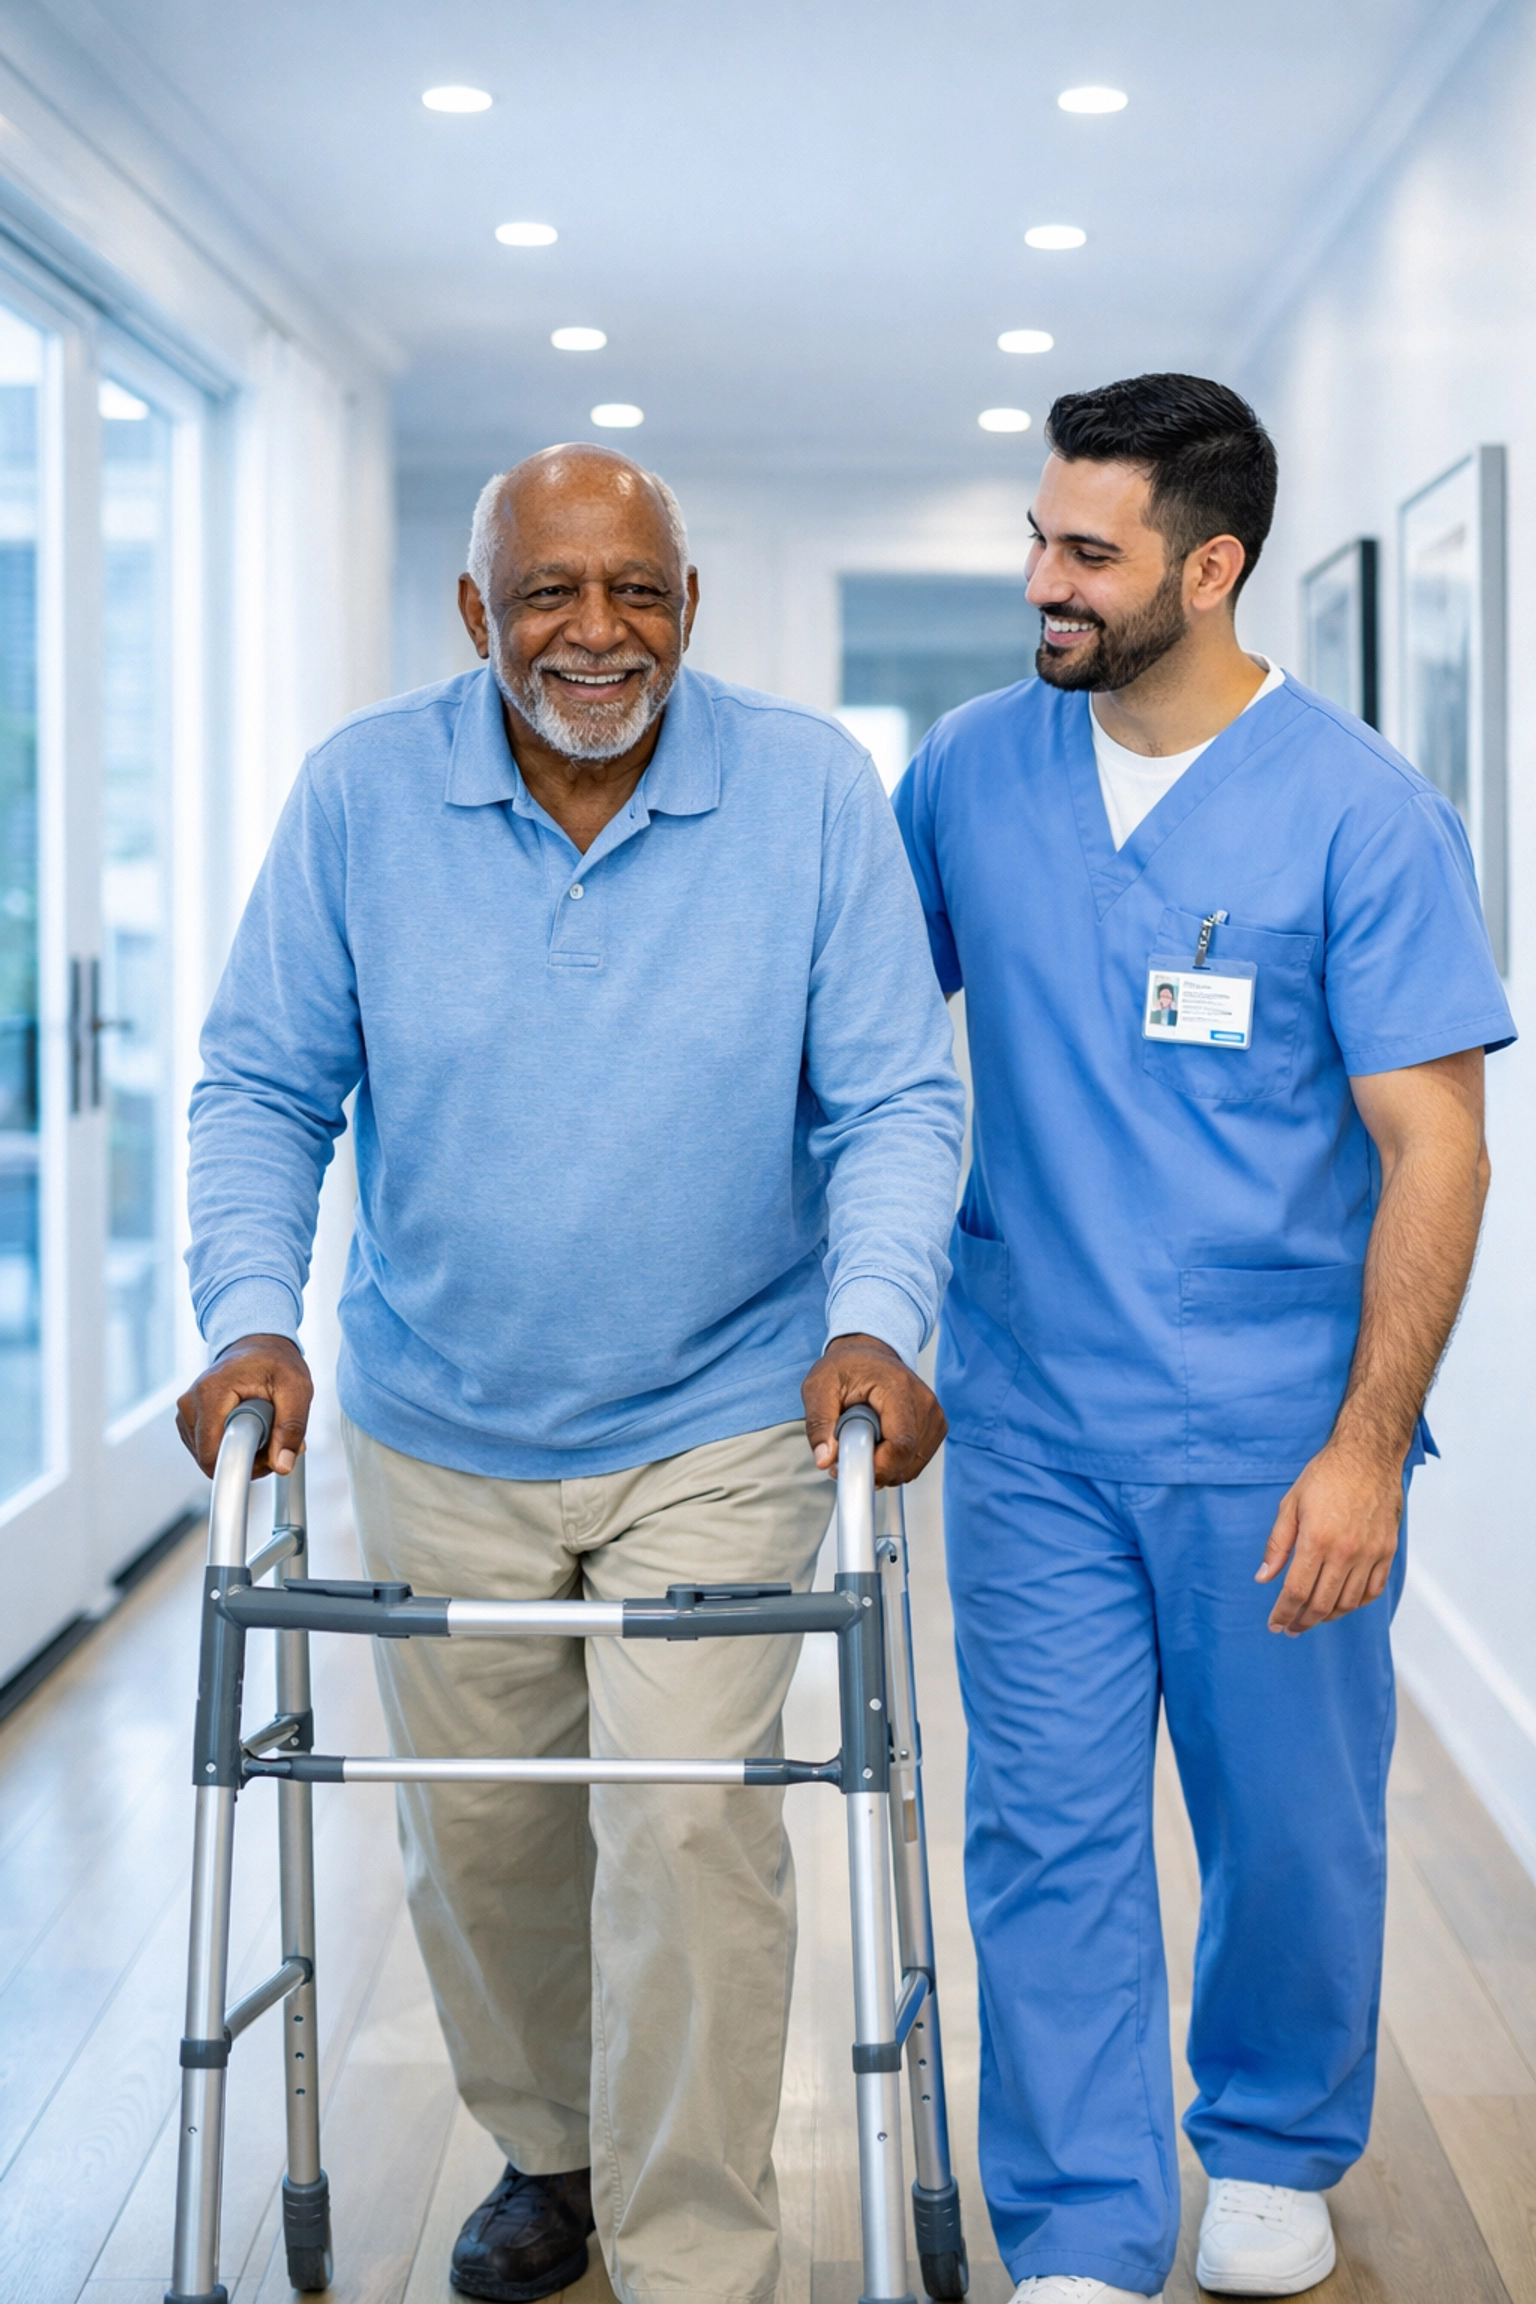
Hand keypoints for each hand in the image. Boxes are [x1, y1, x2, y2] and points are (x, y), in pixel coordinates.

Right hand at [176, 1334, 312, 1480]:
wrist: (258, 1344)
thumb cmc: (275, 1361)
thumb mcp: (296, 1389)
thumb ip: (291, 1427)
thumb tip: (282, 1465)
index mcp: (211, 1393)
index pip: (212, 1455)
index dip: (244, 1465)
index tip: (269, 1455)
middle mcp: (190, 1403)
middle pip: (211, 1459)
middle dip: (246, 1459)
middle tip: (271, 1439)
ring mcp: (186, 1411)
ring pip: (209, 1457)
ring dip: (239, 1452)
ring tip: (260, 1428)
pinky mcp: (189, 1419)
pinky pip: (207, 1448)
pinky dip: (230, 1445)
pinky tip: (246, 1427)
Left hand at [801, 1332, 946, 1486]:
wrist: (867, 1354)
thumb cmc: (846, 1367)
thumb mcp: (819, 1387)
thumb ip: (819, 1424)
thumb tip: (825, 1458)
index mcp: (897, 1387)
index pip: (901, 1443)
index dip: (877, 1466)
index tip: (849, 1468)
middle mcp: (923, 1401)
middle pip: (907, 1458)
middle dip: (874, 1468)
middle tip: (846, 1451)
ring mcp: (933, 1415)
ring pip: (911, 1466)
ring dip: (883, 1466)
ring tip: (863, 1440)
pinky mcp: (935, 1427)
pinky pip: (916, 1462)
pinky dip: (895, 1463)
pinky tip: (879, 1442)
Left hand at [1256, 1436, 1403, 1633]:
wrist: (1369, 1456)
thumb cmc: (1326, 1475)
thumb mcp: (1290, 1504)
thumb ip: (1277, 1544)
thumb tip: (1264, 1577)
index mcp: (1317, 1539)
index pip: (1296, 1591)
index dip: (1283, 1613)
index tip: (1275, 1624)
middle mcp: (1346, 1551)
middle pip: (1322, 1603)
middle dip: (1302, 1621)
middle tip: (1290, 1628)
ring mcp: (1370, 1553)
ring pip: (1349, 1602)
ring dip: (1328, 1616)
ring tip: (1312, 1617)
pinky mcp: (1387, 1551)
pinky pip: (1373, 1590)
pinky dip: (1357, 1603)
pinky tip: (1342, 1603)